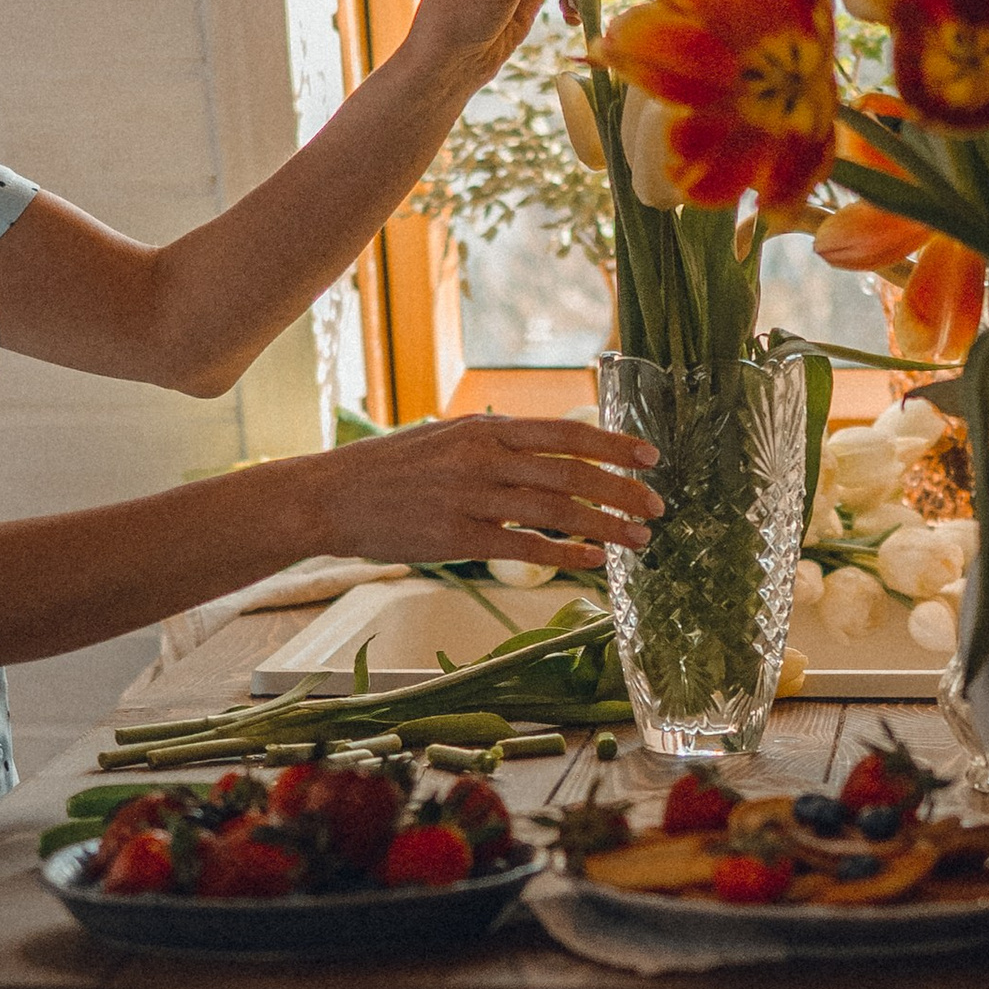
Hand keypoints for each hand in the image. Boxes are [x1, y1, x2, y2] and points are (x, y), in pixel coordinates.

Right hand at [311, 409, 662, 574]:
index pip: (564, 432)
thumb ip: (494, 441)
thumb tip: (546, 449)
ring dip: (604, 525)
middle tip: (657, 506)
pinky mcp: (456, 538)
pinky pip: (524, 547)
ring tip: (638, 539)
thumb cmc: (389, 469)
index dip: (613, 444)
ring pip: (555, 511)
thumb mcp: (446, 437)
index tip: (650, 456)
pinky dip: (565, 554)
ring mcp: (470, 498)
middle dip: (621, 489)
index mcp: (484, 428)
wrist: (331, 497)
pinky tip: (593, 560)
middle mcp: (482, 458)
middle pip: (570, 472)